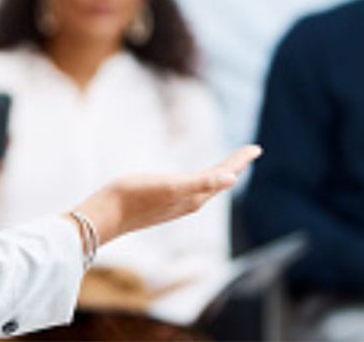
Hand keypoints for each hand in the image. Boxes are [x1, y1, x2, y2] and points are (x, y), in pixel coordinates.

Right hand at [74, 146, 260, 244]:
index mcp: (194, 196)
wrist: (106, 215)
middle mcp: (189, 202)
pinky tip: (192, 181)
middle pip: (218, 181)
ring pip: (206, 188)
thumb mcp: (170, 185)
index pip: (224, 175)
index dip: (240, 161)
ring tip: (227, 167)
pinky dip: (200, 181)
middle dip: (234, 167)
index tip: (256, 148)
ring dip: (218, 175)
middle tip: (248, 153)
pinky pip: (191, 190)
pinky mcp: (162, 203)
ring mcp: (175, 204)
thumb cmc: (135, 196)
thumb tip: (232, 179)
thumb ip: (201, 182)